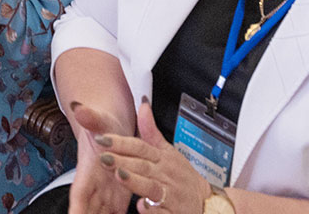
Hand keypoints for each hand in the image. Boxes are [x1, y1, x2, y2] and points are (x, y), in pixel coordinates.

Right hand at [67, 103, 138, 213]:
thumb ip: (90, 116)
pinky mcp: (117, 199)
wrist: (111, 129)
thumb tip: (79, 107)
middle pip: (88, 212)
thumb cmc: (103, 125)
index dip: (77, 210)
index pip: (79, 195)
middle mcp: (94, 187)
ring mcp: (105, 195)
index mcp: (88, 172)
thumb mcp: (99, 119)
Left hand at [96, 98, 210, 213]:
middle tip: (103, 157)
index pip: (140, 146)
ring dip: (135, 181)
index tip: (102, 139)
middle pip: (142, 165)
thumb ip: (151, 131)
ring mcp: (169, 194)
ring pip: (151, 187)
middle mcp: (165, 174)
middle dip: (122, 160)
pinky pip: (161, 211)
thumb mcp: (169, 151)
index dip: (121, 142)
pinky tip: (141, 206)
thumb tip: (143, 105)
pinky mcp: (172, 212)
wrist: (206, 203)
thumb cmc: (183, 176)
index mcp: (162, 158)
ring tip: (120, 176)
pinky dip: (151, 209)